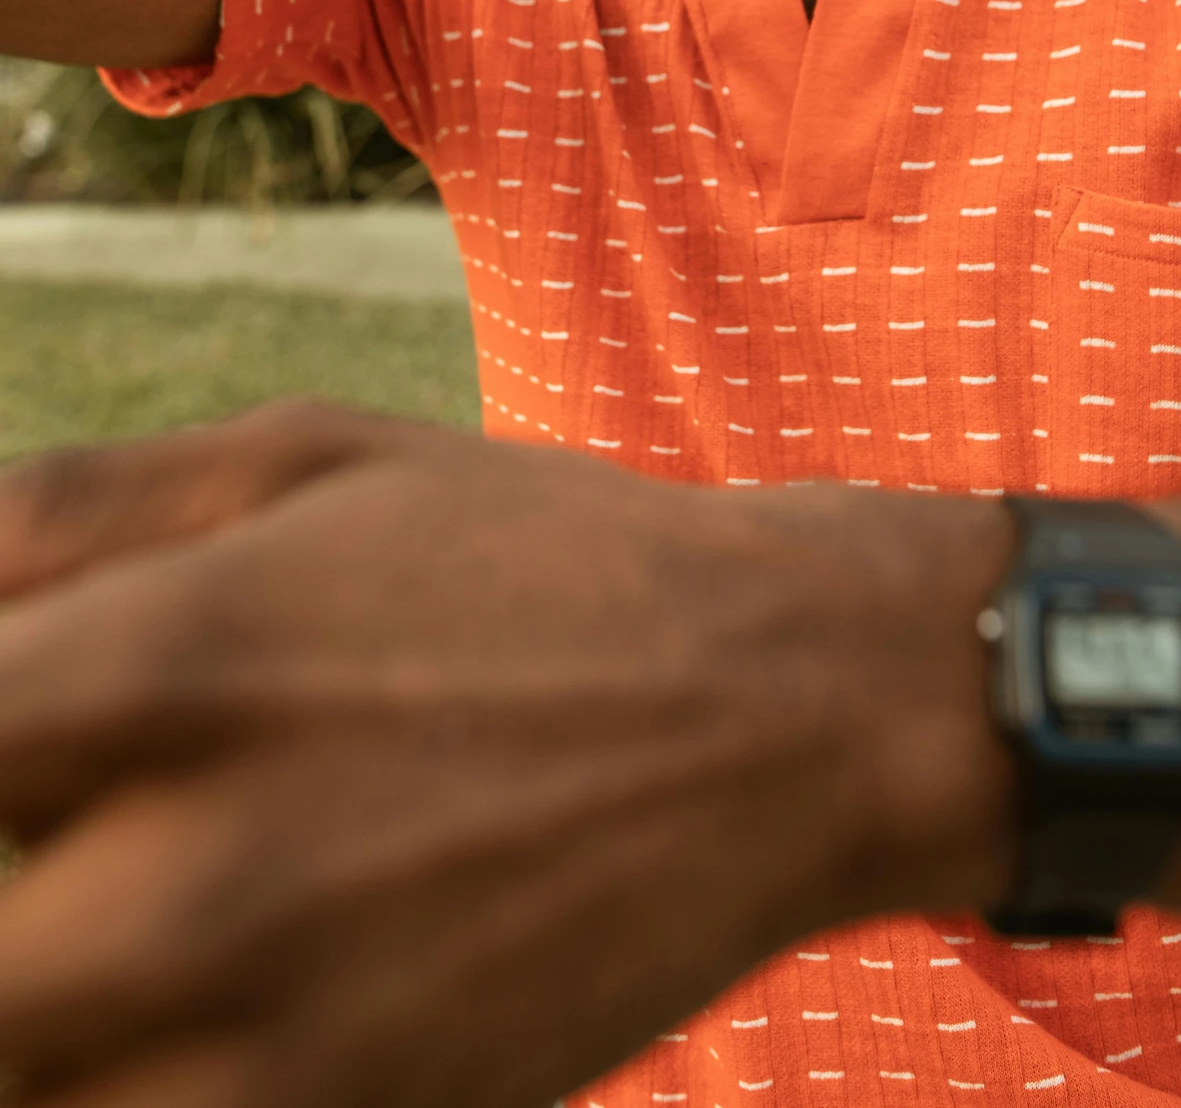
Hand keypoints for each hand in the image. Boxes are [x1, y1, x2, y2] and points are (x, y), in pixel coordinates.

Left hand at [0, 403, 1013, 1106]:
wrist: (783, 713)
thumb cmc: (526, 559)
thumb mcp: (310, 456)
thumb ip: (67, 509)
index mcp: (173, 664)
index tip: (16, 741)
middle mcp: (202, 880)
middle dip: (15, 890)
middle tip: (78, 829)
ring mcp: (284, 1044)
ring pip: (45, 1084)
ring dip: (67, 1005)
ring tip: (148, 907)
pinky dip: (151, 1066)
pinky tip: (236, 973)